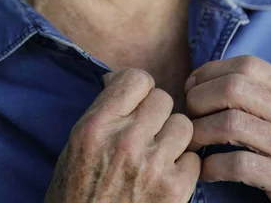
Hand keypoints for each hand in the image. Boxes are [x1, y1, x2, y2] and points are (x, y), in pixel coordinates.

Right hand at [45, 68, 199, 202]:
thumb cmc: (76, 194)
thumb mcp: (77, 145)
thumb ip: (102, 110)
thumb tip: (117, 78)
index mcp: (97, 126)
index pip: (138, 78)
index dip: (140, 90)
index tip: (137, 104)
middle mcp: (125, 140)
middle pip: (163, 99)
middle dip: (156, 114)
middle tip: (147, 133)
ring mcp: (152, 165)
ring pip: (183, 124)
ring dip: (173, 139)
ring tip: (157, 155)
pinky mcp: (174, 190)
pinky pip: (194, 159)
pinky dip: (182, 169)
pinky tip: (165, 178)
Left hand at [184, 55, 270, 202]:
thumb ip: (267, 94)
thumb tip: (216, 79)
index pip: (246, 64)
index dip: (211, 71)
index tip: (192, 86)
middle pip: (234, 88)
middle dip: (200, 98)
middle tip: (189, 114)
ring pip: (231, 123)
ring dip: (200, 131)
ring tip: (192, 141)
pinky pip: (239, 164)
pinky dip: (213, 166)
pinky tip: (206, 170)